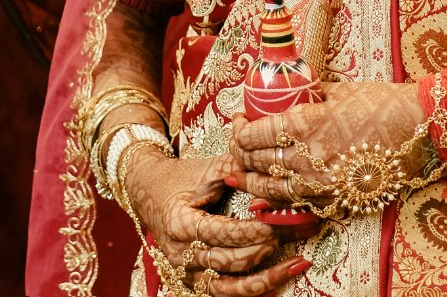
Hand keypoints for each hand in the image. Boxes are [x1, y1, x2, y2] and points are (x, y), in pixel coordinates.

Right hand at [123, 149, 310, 295]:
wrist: (149, 192)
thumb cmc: (181, 178)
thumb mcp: (206, 169)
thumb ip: (238, 168)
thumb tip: (273, 163)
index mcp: (180, 224)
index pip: (222, 233)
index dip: (253, 229)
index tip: (279, 220)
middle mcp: (181, 255)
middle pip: (230, 261)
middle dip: (267, 247)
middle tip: (296, 232)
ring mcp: (187, 273)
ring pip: (230, 288)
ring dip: (267, 277)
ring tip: (297, 263)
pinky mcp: (194, 283)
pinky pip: (226, 294)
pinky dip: (253, 290)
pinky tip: (279, 279)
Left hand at [229, 81, 430, 216]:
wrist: (421, 132)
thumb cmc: (382, 103)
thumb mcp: (338, 91)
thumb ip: (308, 97)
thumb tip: (286, 94)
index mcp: (304, 123)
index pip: (252, 135)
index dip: (238, 129)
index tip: (240, 121)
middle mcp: (307, 157)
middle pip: (255, 162)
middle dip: (240, 153)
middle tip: (239, 144)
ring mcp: (321, 184)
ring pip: (269, 189)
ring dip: (251, 180)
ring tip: (242, 171)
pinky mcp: (335, 200)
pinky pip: (294, 205)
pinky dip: (275, 201)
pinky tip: (266, 196)